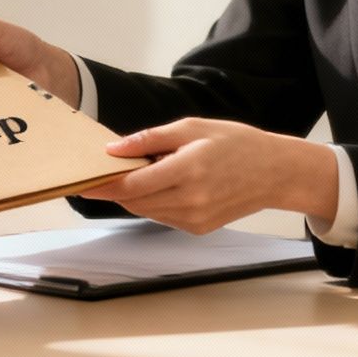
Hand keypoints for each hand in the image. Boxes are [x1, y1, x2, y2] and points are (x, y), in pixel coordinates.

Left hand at [79, 119, 337, 234]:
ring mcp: (195, 218)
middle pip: (135, 201)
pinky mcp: (198, 228)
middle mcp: (191, 199)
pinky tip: (164, 185)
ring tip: (140, 173)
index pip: (134, 185)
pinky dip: (153, 202)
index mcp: (189, 169)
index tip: (83, 181)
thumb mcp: (192, 127)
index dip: (105, 184)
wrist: (274, 172)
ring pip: (146, 211)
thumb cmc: (235, 143)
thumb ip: (151, 138)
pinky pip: (163, 216)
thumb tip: (114, 148)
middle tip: (106, 171)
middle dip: (116, 189)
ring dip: (134, 196)